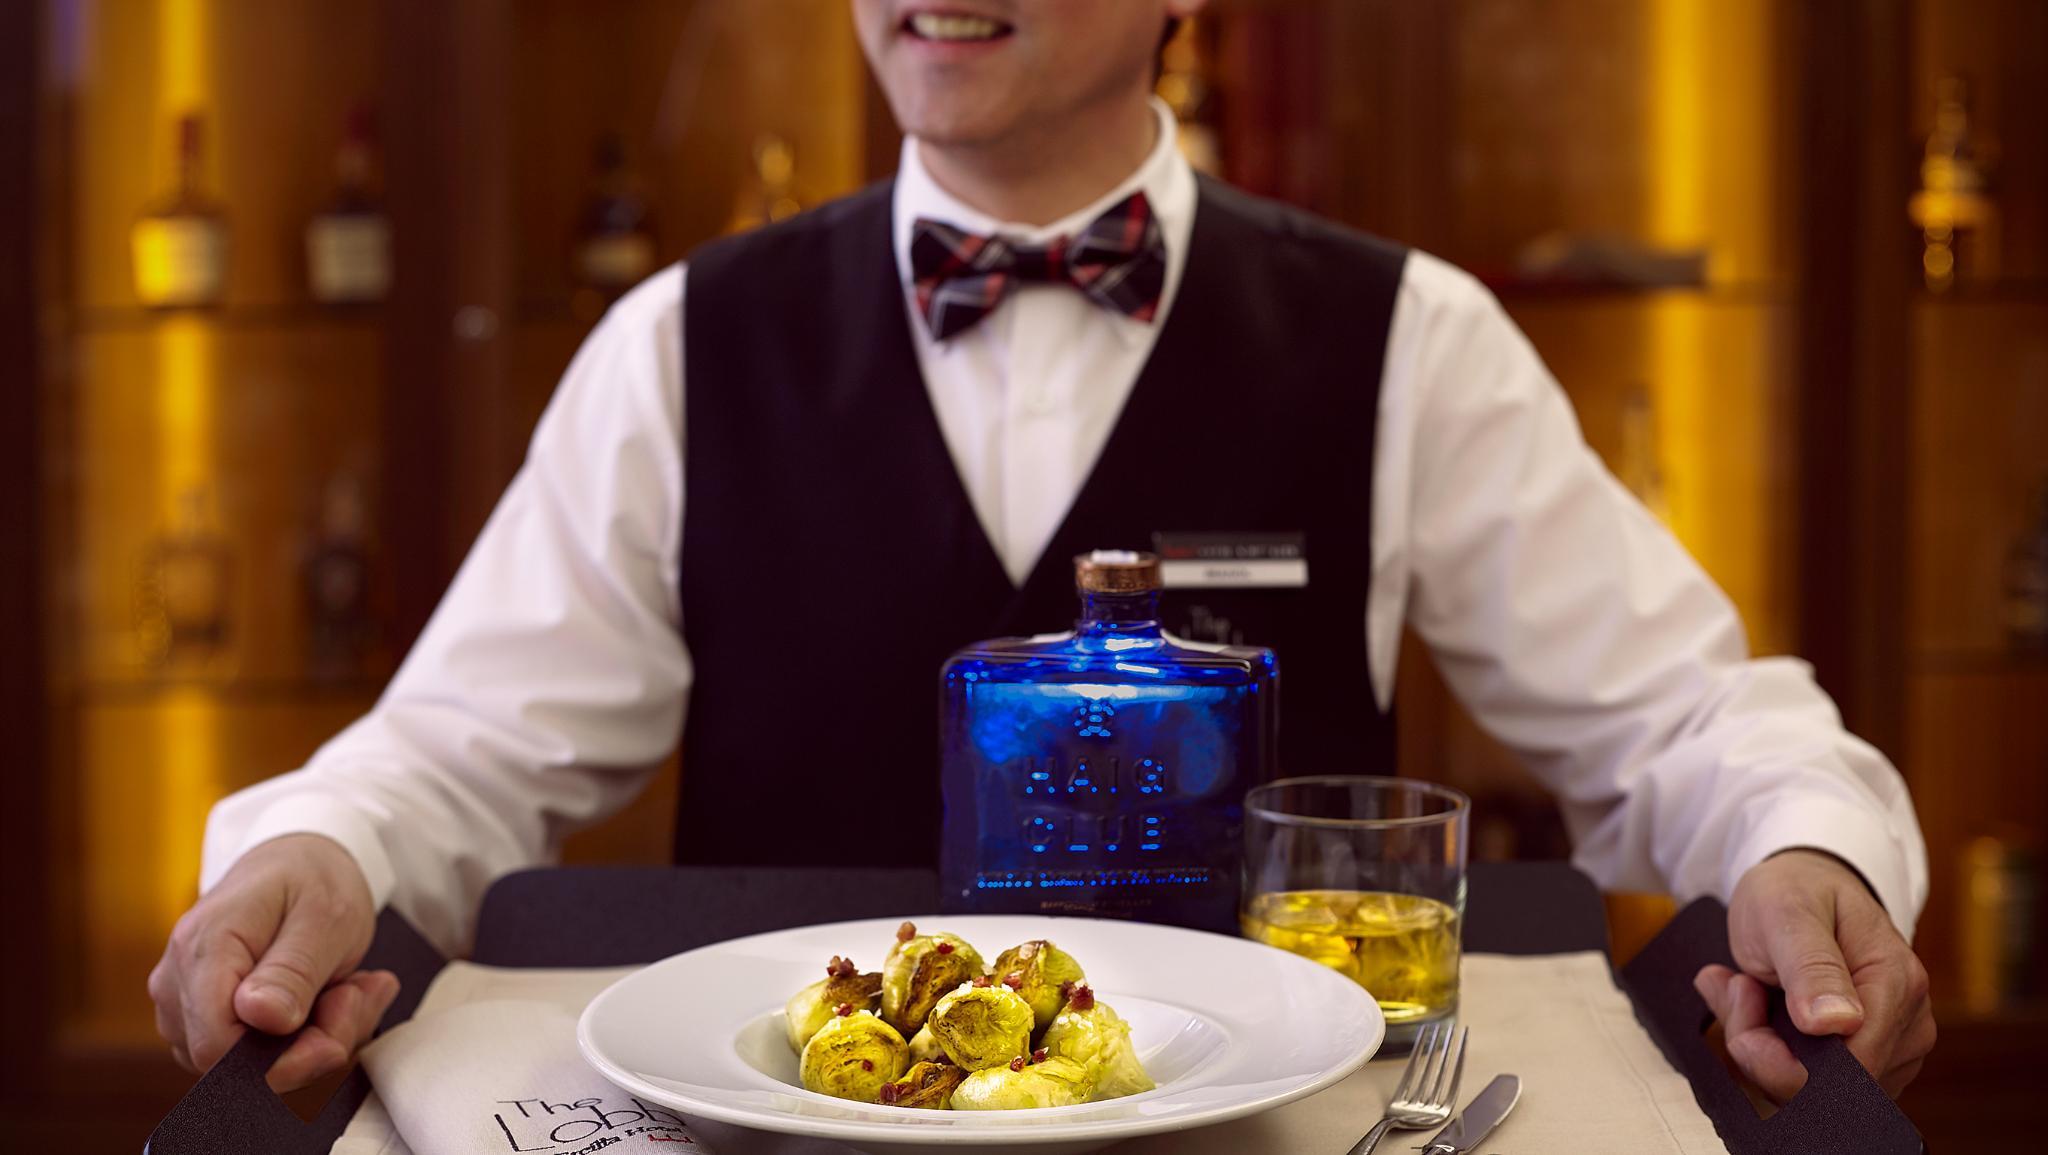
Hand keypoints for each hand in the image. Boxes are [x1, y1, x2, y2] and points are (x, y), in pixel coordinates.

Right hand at [149, 833, 399, 1091]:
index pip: (217, 1047)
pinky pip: (253, 1053)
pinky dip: (305, 1034)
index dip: (279, 1061)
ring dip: (315, 1036)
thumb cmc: (311, 879)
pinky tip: (332, 995)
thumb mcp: (324, 917)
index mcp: (202, 948)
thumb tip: (261, 1018)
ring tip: (349, 986)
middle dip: (310, 1044)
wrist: (297, 859)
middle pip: (233, 1062)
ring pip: (247, 1063)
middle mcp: (177, 981)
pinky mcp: (204, 1015)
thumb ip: (293, 970)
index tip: (334, 1039)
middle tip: (357, 995)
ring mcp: (185, 1002)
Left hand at [1693, 849, 1934, 1100]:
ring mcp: (1891, 1047)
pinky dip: (1768, 1050)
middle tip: (1738, 988)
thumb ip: (1811, 966)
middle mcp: (1908, 1024)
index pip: (1853, 1066)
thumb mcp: (1789, 911)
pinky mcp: (1865, 1059)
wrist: (1808, 885)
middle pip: (1831, 1087)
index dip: (1785, 1059)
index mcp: (1897, 983)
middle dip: (1765, 1049)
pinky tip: (1757, 1005)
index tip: (1743, 1000)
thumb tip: (1838, 1023)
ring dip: (1761, 1046)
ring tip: (1748, 987)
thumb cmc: (1799, 890)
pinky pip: (1808, 1082)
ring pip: (1814, 1090)